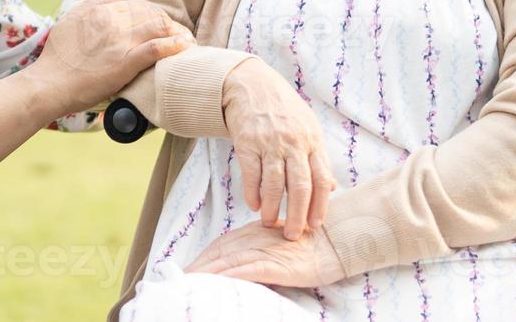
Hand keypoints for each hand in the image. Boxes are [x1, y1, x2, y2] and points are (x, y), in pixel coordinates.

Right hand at [33, 0, 191, 114]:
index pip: (136, 6)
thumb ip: (94, 4)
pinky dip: (174, 45)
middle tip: (177, 33)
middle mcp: (113, 22)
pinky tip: (185, 45)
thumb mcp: (70, 20)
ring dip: (176, 32)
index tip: (158, 23)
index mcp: (101, 12)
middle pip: (151, 15)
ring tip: (187, 40)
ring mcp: (120, 42)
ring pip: (158, 28)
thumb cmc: (57, 57)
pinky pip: (155, 49)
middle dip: (167, 22)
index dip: (151, 14)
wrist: (50, 84)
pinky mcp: (125, 63)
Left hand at [185, 220, 346, 287]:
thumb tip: (239, 265)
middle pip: (218, 253)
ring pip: (229, 261)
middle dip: (198, 267)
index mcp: (253, 232)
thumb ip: (258, 248)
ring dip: (207, 273)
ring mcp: (265, 250)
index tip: (186, 271)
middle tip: (178, 280)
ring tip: (189, 284)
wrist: (336, 241)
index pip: (220, 246)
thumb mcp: (278, 243)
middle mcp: (255, 238)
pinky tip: (219, 281)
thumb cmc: (309, 244)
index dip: (202, 258)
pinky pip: (249, 269)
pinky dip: (231, 275)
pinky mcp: (277, 264)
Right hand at [221, 57, 334, 240]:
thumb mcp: (308, 127)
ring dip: (272, 208)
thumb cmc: (283, 109)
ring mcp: (270, 142)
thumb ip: (318, 158)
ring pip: (274, 184)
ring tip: (270, 223)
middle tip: (293, 236)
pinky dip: (253, 193)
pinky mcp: (247, 142)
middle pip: (300, 186)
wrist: (251, 84)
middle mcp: (294, 143)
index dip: (320, 205)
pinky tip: (254, 205)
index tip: (316, 226)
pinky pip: (251, 174)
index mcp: (313, 141)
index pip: (322, 179)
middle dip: (297, 215)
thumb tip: (332, 188)